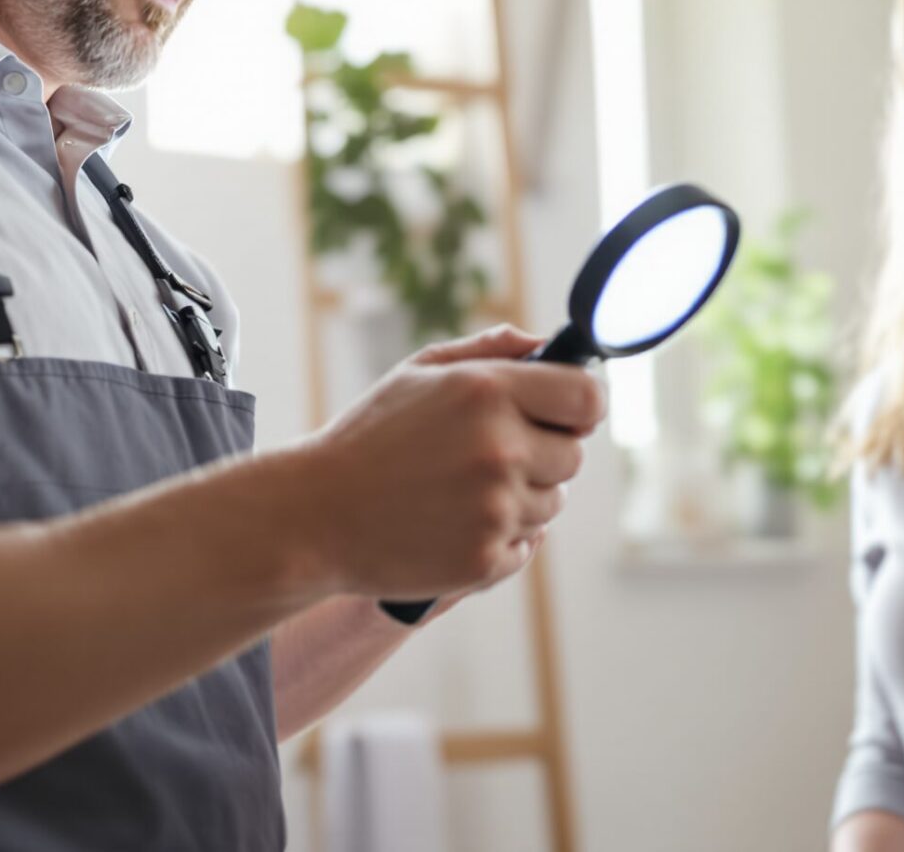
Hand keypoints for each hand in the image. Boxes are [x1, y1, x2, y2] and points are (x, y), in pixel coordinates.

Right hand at [294, 325, 601, 600]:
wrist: (315, 515)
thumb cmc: (369, 437)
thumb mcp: (419, 373)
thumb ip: (490, 351)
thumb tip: (546, 344)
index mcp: (488, 391)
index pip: (588, 398)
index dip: (581, 405)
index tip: (566, 413)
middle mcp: (500, 449)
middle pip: (572, 456)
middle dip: (543, 453)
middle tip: (491, 456)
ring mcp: (495, 509)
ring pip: (551, 504)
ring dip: (521, 497)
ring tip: (460, 491)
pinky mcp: (486, 559)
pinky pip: (527, 546)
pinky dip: (501, 538)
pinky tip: (454, 523)